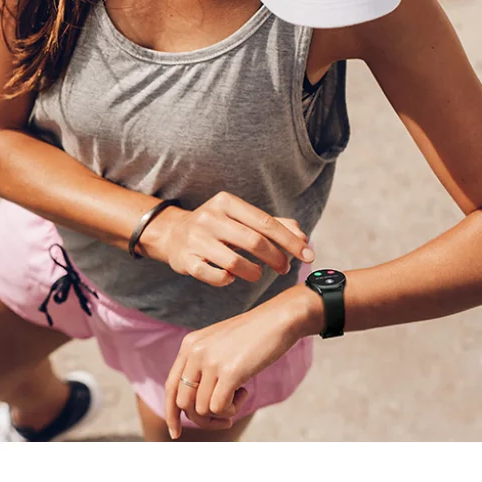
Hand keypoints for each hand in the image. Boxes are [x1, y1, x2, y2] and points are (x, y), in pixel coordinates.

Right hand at [139, 192, 314, 286]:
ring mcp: (196, 239)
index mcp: (227, 202)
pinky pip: (214, 276)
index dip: (290, 241)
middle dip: (276, 258)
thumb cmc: (217, 226)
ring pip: (234, 262)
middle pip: (254, 241)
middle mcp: (210, 217)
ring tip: (258, 274)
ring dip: (254, 273)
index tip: (308, 255)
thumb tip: (301, 236)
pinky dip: (228, 280)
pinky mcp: (185, 260)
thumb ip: (273, 225)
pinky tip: (231, 277)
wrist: (172, 233)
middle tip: (284, 268)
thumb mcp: (241, 218)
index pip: (266, 222)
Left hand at [164, 284, 321, 438]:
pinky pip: (219, 408)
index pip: (170, 386)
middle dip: (201, 419)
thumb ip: (202, 366)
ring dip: (222, 412)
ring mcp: (211, 361)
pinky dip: (231, 410)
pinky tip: (244, 392)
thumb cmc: (253, 336)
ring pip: (202, 409)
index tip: (175, 433)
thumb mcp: (219, 345)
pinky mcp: (229, 372)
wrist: (278, 319)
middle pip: (183, 403)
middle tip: (225, 418)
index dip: (171, 413)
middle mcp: (195, 352)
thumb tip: (193, 407)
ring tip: (239, 394)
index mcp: (189, 345)